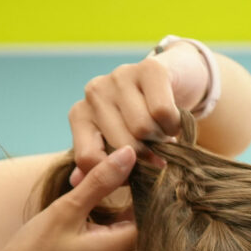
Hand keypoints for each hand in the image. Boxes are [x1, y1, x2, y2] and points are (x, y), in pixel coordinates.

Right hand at [0, 147, 137, 250]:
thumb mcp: (68, 209)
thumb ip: (101, 181)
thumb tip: (130, 153)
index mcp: (125, 248)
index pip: (153, 206)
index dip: (146, 178)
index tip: (134, 154)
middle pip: (146, 213)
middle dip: (134, 185)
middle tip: (120, 158)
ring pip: (133, 220)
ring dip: (123, 196)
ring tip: (108, 170)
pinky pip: (120, 230)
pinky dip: (113, 211)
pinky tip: (98, 192)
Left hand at [69, 46, 207, 184]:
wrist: (173, 83)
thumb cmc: (141, 122)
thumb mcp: (117, 146)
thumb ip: (98, 165)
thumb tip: (75, 181)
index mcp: (80, 115)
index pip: (88, 159)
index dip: (117, 176)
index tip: (135, 173)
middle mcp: (93, 93)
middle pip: (121, 147)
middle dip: (145, 157)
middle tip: (155, 150)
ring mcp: (119, 76)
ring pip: (142, 129)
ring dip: (162, 141)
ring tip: (162, 134)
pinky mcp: (149, 68)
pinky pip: (162, 113)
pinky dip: (174, 125)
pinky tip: (172, 121)